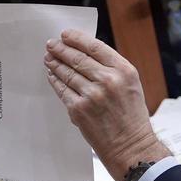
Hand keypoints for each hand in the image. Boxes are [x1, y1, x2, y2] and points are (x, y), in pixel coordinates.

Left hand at [45, 30, 169, 180]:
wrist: (130, 146)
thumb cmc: (132, 116)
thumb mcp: (131, 84)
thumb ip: (112, 68)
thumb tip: (85, 54)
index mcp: (124, 71)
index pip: (95, 47)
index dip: (77, 38)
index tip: (66, 34)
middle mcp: (108, 80)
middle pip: (77, 58)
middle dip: (61, 49)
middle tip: (52, 44)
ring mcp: (92, 95)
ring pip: (67, 73)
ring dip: (55, 63)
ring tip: (48, 57)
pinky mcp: (78, 109)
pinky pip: (62, 90)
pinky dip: (55, 80)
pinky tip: (51, 74)